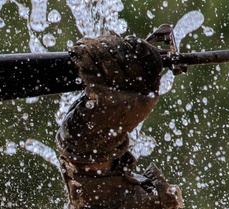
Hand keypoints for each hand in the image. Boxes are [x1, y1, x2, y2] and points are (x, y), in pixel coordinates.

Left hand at [58, 33, 164, 164]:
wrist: (89, 147)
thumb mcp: (126, 99)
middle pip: (126, 58)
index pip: (152, 61)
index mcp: (150, 96)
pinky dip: (81, 62)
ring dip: (92, 49)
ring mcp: (121, 100)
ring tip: (82, 46)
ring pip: (107, 63)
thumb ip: (130, 77)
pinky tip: (76, 57)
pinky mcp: (101, 101)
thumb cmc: (106, 119)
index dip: (139, 47)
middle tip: (96, 41)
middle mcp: (139, 99)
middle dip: (110, 45)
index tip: (127, 40)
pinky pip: (91, 72)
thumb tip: (122, 42)